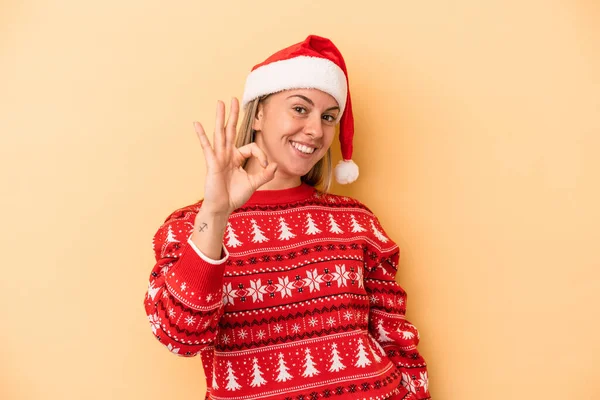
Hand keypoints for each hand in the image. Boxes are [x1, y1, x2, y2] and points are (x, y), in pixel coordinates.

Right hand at [193, 98, 276, 215]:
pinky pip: (207, 147)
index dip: (261, 155)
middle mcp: (227, 154)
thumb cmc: (234, 196)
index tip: (266, 166)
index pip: (251, 147)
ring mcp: (218, 157)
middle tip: (234, 99)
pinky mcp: (212, 163)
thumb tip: (275, 165)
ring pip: (220, 133)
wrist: (222, 208)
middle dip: (233, 115)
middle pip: (231, 130)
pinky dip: (202, 135)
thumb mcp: (254, 183)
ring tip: (220, 102)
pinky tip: (196, 123)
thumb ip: (265, 174)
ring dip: (221, 118)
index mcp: (236, 158)